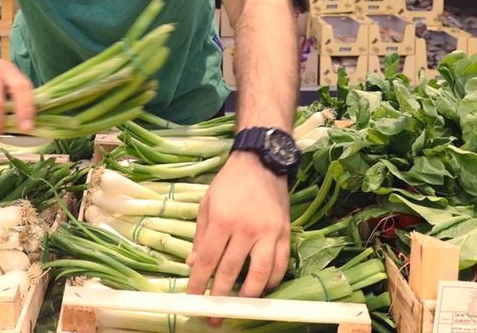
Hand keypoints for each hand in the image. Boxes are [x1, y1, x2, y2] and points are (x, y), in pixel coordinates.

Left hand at [186, 152, 289, 314]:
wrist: (261, 161)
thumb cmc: (230, 182)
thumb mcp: (207, 204)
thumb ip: (200, 236)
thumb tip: (192, 264)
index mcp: (222, 220)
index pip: (207, 260)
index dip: (199, 284)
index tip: (193, 300)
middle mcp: (245, 229)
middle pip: (231, 272)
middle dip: (220, 298)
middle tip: (214, 315)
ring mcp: (268, 232)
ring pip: (260, 274)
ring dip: (249, 295)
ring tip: (240, 307)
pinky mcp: (285, 233)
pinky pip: (281, 264)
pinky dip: (273, 281)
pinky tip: (264, 289)